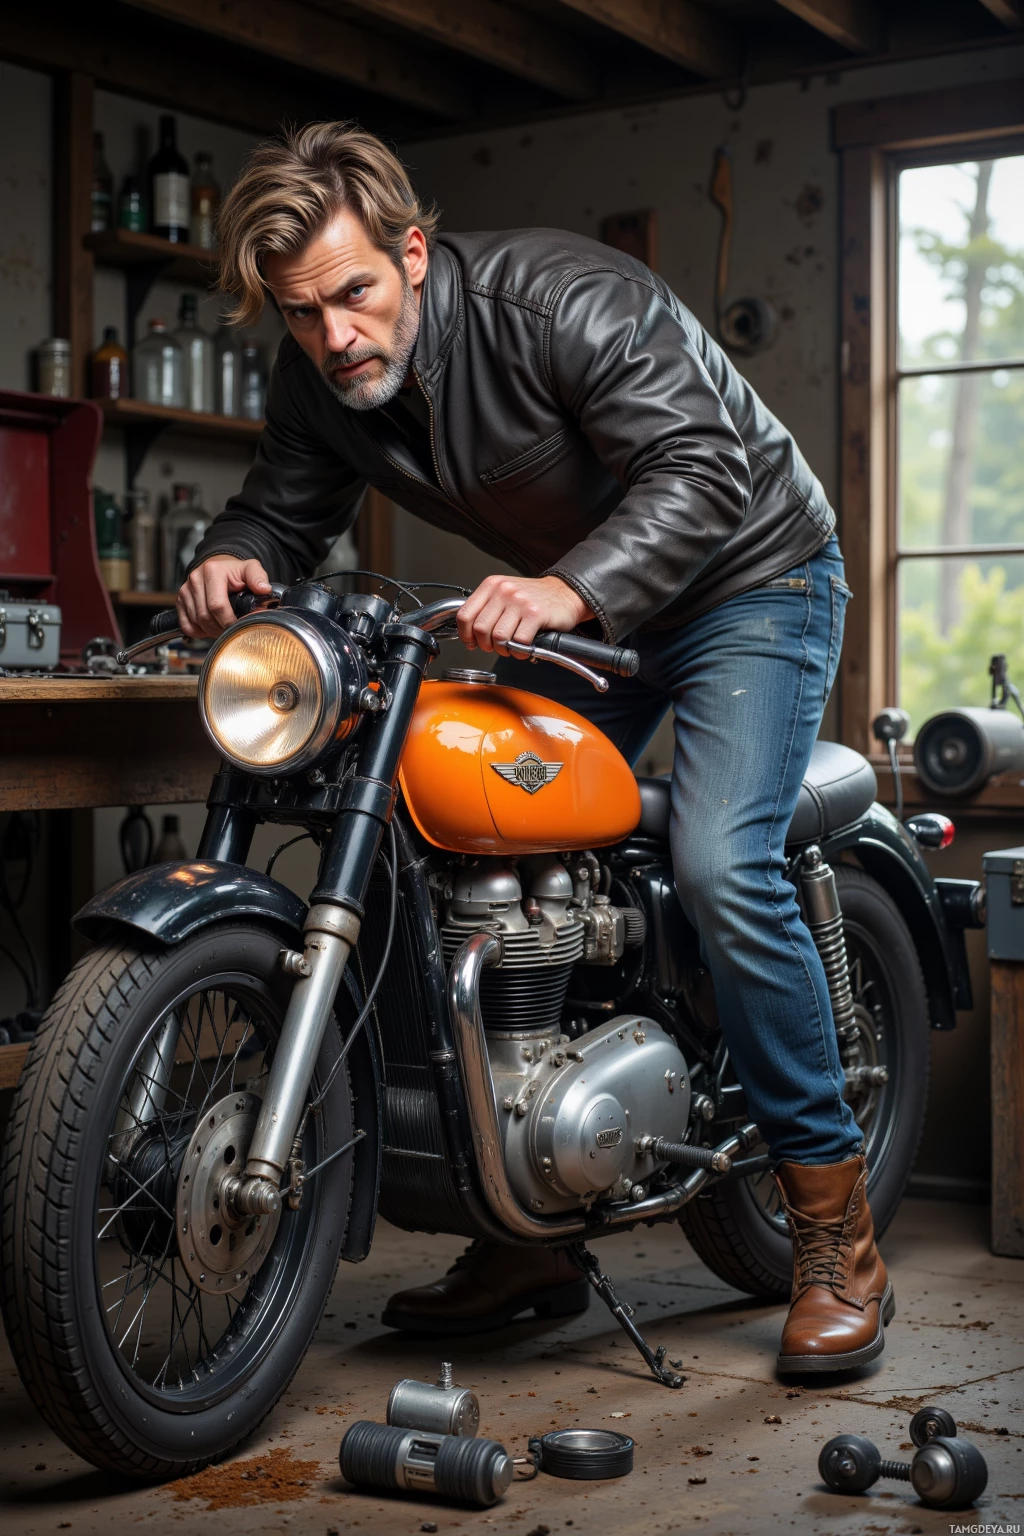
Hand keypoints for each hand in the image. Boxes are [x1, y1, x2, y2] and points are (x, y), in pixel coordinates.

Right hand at [177, 555, 271, 638]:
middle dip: (221, 628)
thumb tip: (264, 589)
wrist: (218, 566)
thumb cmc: (234, 571)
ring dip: (211, 631)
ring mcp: (185, 590)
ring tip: (223, 628)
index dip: (229, 621)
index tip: (240, 626)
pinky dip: (198, 632)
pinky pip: (186, 625)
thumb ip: (258, 578)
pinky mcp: (180, 600)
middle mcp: (195, 579)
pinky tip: (210, 627)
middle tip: (232, 630)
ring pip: (196, 622)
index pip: (217, 606)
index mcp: (212, 571)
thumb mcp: (250, 569)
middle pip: (206, 617)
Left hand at [457, 574, 592, 654]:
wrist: (566, 593)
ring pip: (498, 637)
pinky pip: (518, 641)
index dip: (465, 635)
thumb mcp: (505, 593)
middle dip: (486, 645)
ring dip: (504, 649)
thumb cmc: (534, 597)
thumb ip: (486, 608)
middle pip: (480, 629)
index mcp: (492, 585)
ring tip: (511, 647)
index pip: (465, 615)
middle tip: (496, 646)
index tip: (471, 642)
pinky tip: (524, 647)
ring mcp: (519, 602)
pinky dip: (520, 651)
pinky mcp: (535, 614)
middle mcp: (504, 591)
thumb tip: (468, 632)